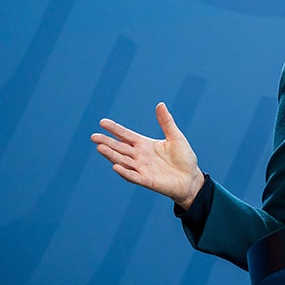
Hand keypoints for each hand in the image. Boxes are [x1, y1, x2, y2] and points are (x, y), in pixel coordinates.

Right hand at [90, 102, 204, 209]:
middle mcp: (140, 156)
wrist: (191, 179)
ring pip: (123, 160)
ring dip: (111, 155)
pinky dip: (124, 172)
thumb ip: (166, 122)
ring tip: (100, 148)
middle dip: (107, 142)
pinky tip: (115, 166)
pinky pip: (133, 176)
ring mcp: (142, 168)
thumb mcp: (175, 137)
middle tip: (94, 136)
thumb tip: (160, 104)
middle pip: (120, 148)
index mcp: (145, 144)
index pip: (126, 135)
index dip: (115, 129)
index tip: (102, 122)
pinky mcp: (147, 180)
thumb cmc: (184, 158)